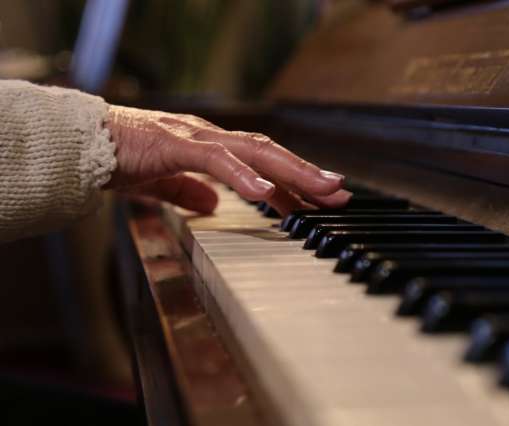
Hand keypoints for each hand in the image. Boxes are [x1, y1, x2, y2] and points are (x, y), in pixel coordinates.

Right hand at [104, 105, 350, 214]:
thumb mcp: (162, 183)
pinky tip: (266, 191)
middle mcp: (210, 137)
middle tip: (340, 194)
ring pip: (254, 151)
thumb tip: (211, 206)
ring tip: (321, 191)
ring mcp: (194, 137)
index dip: (295, 177)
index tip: (321, 197)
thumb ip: (188, 192)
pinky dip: (243, 175)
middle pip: (270, 152)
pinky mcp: (174, 144)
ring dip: (291, 171)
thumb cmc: (120, 159)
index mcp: (210, 146)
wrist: (81, 144)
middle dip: (308, 173)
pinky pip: (215, 160)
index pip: (263, 161)